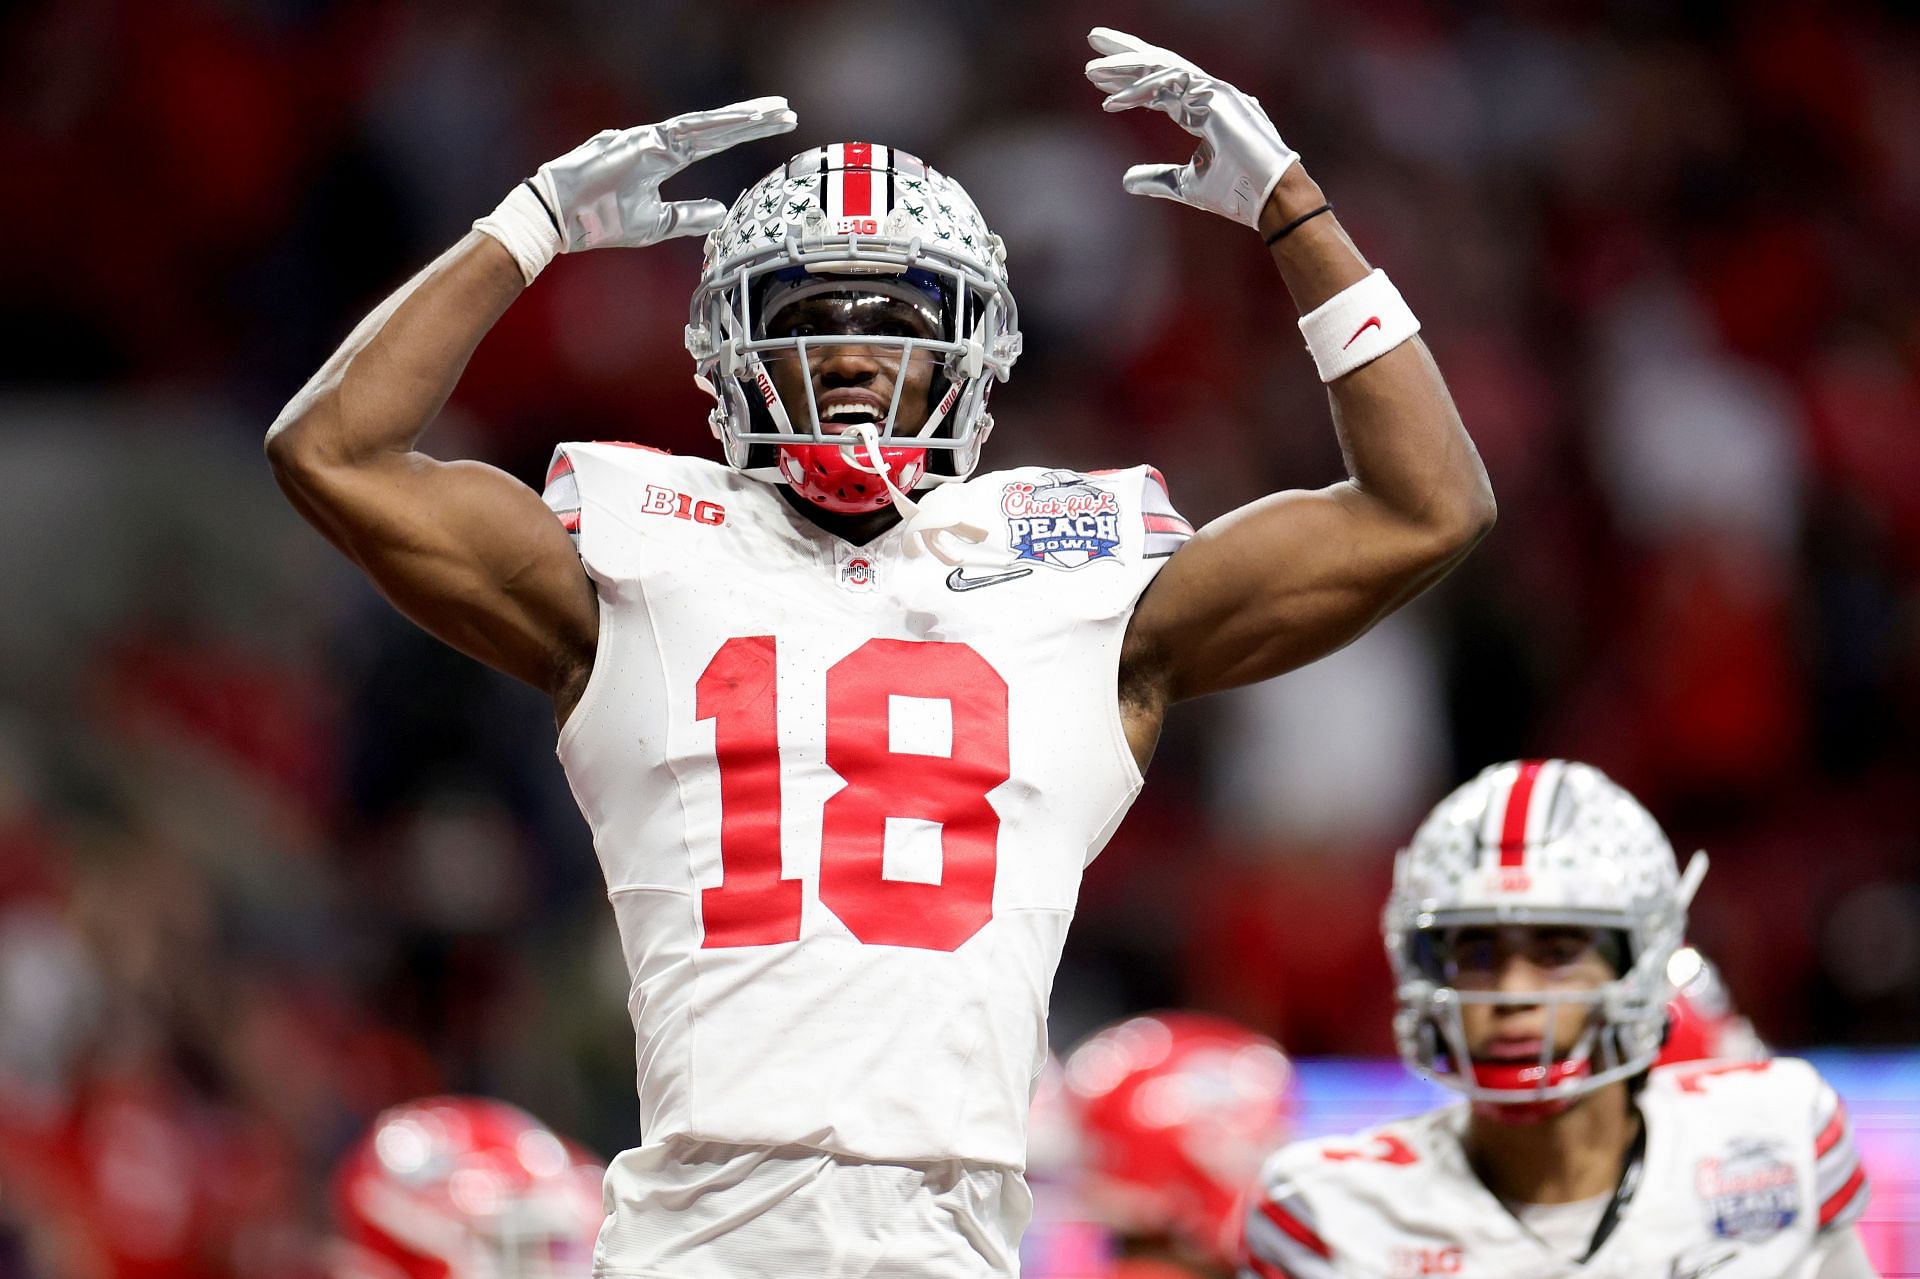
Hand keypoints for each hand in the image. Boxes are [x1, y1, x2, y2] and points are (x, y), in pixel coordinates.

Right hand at [530, 96, 797, 250]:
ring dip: (742, 118)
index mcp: (664, 158)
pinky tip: (741, 120)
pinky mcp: (641, 142)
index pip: (715, 141)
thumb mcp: (656, 223)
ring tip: (775, 110)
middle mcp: (661, 142)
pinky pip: (685, 132)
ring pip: (707, 124)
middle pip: (717, 127)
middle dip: (753, 119)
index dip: (745, 132)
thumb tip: (723, 212)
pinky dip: (715, 126)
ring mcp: (651, 138)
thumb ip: (690, 215)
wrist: (561, 218)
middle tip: (788, 110)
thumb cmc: (601, 219)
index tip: (776, 124)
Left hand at [1083, 29, 1297, 229]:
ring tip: (1090, 70)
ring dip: (1124, 67)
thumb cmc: (1236, 192)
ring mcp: (1213, 91)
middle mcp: (1207, 94)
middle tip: (1093, 37)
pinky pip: (1170, 86)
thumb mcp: (1185, 185)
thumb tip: (1125, 180)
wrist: (1269, 198)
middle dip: (1125, 51)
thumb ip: (1156, 178)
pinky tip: (1111, 101)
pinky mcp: (1215, 97)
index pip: (1159, 87)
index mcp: (1203, 111)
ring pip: (1161, 67)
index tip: (1097, 79)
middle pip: (1159, 62)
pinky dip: (1139, 92)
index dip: (1128, 81)